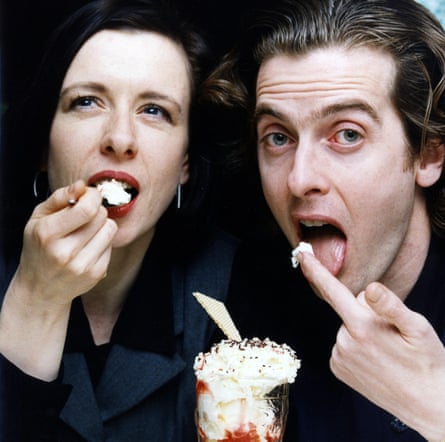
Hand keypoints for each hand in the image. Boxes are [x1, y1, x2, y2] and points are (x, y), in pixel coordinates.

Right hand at [17, 180, 116, 302]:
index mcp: (48, 233)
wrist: (41, 289)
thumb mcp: (38, 218)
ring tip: (87, 231)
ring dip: (102, 225)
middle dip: (96, 209)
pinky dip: (103, 242)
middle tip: (85, 214)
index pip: (86, 209)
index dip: (93, 196)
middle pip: (101, 216)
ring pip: (110, 229)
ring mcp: (82, 265)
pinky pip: (112, 245)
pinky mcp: (96, 274)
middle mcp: (65, 252)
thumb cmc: (39, 248)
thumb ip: (60, 197)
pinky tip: (88, 247)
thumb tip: (82, 185)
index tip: (89, 195)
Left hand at [298, 251, 444, 441]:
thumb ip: (390, 305)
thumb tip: (369, 288)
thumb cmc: (427, 362)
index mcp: (362, 327)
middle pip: (350, 310)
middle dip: (367, 314)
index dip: (316, 271)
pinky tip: (376, 359)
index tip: (302, 254)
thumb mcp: (418, 328)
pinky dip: (356, 347)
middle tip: (393, 335)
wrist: (428, 405)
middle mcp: (344, 342)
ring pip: (347, 328)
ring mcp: (339, 357)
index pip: (333, 291)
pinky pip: (343, 344)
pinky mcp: (338, 368)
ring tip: (387, 351)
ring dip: (363, 333)